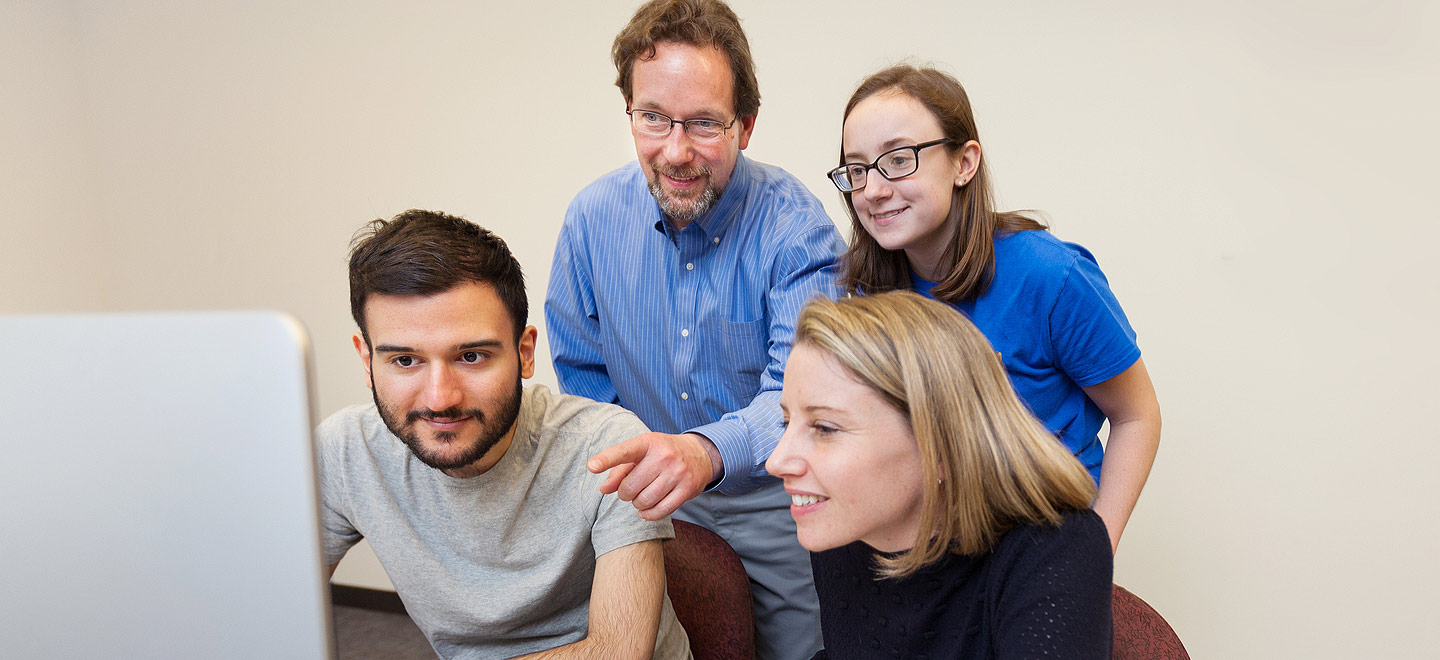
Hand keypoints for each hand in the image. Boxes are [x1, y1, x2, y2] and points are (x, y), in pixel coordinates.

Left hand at [587, 432, 718, 519]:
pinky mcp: (687, 489)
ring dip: (637, 504)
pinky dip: (648, 514)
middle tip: (630, 489)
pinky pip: (660, 511)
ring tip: (640, 497)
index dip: (607, 459)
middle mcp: (664, 456)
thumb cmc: (662, 454)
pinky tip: (645, 510)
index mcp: (648, 442)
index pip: (624, 452)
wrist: (700, 454)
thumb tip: (604, 489)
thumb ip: (619, 470)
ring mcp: (677, 473)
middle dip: (625, 493)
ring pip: (644, 501)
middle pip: (630, 487)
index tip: (592, 466)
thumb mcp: (641, 454)